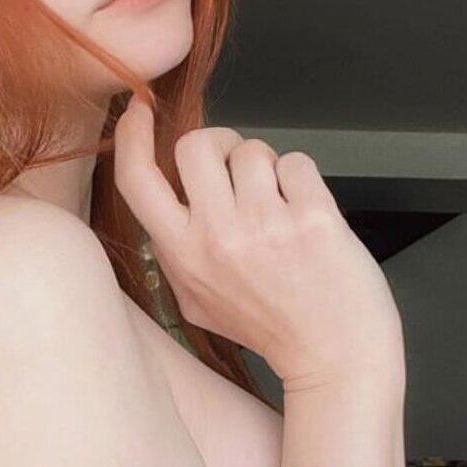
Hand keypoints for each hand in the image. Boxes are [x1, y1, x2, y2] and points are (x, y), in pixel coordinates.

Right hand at [112, 96, 404, 391]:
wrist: (335, 355)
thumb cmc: (273, 327)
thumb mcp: (201, 302)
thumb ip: (178, 253)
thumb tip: (168, 196)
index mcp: (184, 256)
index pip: (137, 181)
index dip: (132, 137)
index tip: (140, 111)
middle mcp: (218, 237)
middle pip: (196, 144)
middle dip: (219, 146)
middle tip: (237, 171)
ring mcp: (266, 225)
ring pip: (252, 149)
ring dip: (267, 169)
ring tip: (280, 208)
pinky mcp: (312, 216)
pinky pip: (296, 162)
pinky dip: (303, 181)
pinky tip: (306, 217)